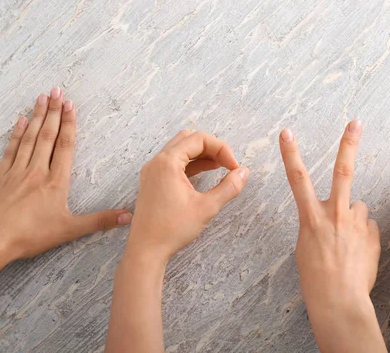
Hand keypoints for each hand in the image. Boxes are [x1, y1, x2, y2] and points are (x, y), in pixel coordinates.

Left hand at [0, 88, 130, 302]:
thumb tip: (128, 216)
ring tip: (41, 98)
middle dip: (53, 112)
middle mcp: (36, 171)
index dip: (69, 124)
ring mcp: (17, 172)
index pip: (65, 146)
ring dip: (36, 117)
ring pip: (29, 138)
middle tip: (57, 91)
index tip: (71, 106)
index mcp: (55, 182)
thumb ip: (100, 220)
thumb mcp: (69, 230)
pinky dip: (16, 134)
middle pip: (47, 135)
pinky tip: (19, 121)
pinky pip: (11, 149)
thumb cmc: (30, 236)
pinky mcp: (1, 178)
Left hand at [106, 131, 248, 352]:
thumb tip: (244, 172)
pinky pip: (174, 163)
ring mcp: (153, 171)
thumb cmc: (172, 229)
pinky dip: (191, 164)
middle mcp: (157, 161)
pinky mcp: (153, 181)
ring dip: (202, 155)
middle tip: (227, 164)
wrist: (146, 250)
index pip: (199, 139)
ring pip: (181, 150)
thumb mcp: (206, 207)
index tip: (234, 167)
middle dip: (212, 148)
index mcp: (167, 162)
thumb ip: (229, 188)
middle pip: (189, 139)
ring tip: (221, 168)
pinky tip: (205, 175)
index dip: (221, 149)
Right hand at [279, 120, 385, 352]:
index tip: (287, 133)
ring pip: (358, 206)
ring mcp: (355, 223)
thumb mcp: (306, 247)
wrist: (339, 301)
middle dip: (348, 144)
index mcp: (311, 218)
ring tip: (349, 243)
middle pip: (342, 171)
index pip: (297, 178)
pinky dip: (363, 235)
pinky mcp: (372, 233)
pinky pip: (367, 226)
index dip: (291, 153)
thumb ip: (319, 224)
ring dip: (354, 218)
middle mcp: (334, 214)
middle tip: (356, 122)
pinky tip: (359, 253)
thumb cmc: (316, 278)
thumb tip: (338, 214)